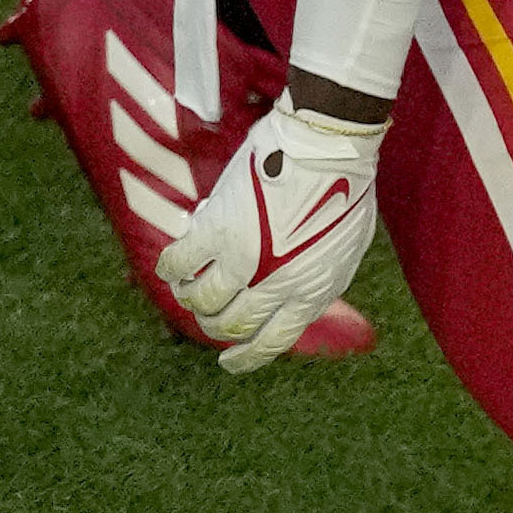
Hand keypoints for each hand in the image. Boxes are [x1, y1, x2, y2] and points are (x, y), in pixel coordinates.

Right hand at [155, 91, 382, 370]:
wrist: (325, 150)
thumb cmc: (342, 192)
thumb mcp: (340, 250)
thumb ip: (310, 276)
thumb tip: (280, 290)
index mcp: (311, 293)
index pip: (272, 342)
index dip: (247, 357)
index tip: (228, 363)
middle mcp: (275, 286)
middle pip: (231, 324)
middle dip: (214, 323)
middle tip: (206, 311)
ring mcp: (243, 261)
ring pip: (201, 301)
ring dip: (190, 298)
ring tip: (187, 287)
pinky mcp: (215, 231)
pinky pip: (178, 265)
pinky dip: (170, 270)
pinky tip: (170, 268)